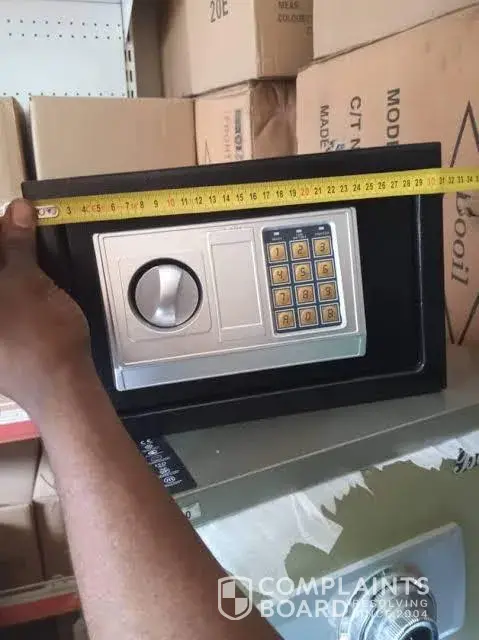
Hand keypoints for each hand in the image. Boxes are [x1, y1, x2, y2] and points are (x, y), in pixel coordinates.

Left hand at [0, 200, 91, 414]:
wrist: (60, 386)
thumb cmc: (42, 337)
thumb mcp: (30, 281)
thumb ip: (17, 244)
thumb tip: (17, 211)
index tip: (14, 218)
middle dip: (4, 248)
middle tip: (22, 230)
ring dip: (7, 265)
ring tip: (26, 253)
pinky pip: (4, 305)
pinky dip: (9, 286)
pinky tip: (25, 279)